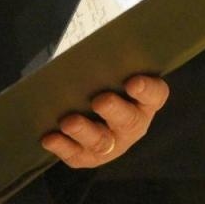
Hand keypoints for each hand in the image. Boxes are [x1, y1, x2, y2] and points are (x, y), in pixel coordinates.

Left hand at [42, 74, 169, 168]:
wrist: (87, 110)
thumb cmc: (104, 83)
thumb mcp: (113, 72)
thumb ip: (111, 63)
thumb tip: (96, 47)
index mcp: (145, 102)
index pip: (155, 94)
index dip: (146, 90)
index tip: (133, 81)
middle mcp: (132, 125)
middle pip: (128, 121)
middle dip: (114, 111)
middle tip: (100, 101)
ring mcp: (111, 144)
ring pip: (101, 142)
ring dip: (84, 131)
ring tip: (69, 122)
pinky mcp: (87, 157)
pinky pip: (75, 155)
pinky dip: (62, 146)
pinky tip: (49, 137)